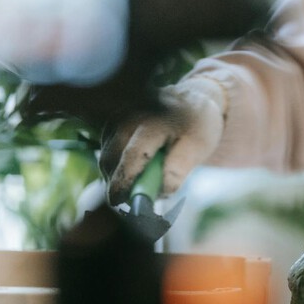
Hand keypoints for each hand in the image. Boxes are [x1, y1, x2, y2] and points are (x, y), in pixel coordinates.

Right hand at [99, 76, 227, 204]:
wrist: (193, 99)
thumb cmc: (197, 126)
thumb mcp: (198, 148)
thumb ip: (179, 169)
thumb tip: (161, 192)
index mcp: (153, 122)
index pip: (132, 156)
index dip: (124, 182)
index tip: (120, 202)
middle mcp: (129, 115)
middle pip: (112, 156)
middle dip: (114, 183)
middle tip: (124, 204)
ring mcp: (118, 115)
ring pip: (105, 153)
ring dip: (112, 174)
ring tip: (128, 191)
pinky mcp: (113, 119)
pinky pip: (105, 146)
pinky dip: (113, 164)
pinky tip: (127, 175)